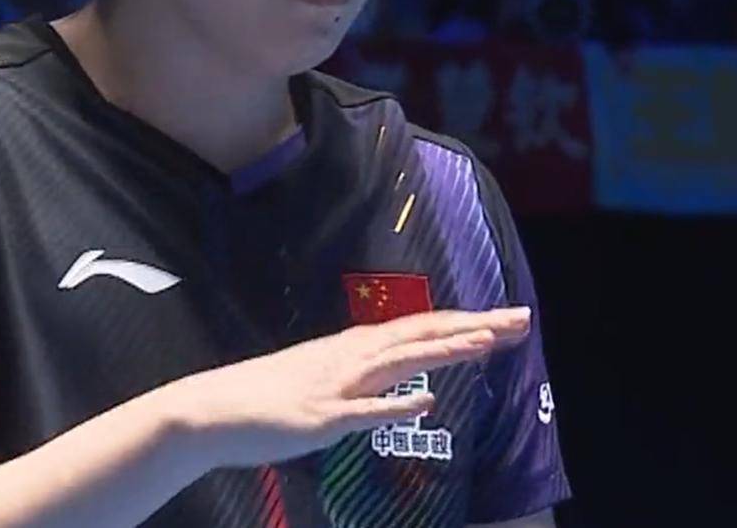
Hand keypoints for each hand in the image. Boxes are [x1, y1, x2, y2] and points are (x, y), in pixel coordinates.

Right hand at [169, 307, 531, 468]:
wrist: (215, 410)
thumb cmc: (271, 394)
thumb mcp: (326, 374)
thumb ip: (367, 375)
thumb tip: (406, 384)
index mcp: (357, 345)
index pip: (423, 327)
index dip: (467, 321)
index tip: (508, 318)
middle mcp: (354, 356)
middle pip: (424, 334)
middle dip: (475, 326)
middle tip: (521, 319)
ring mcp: (339, 384)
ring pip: (402, 361)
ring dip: (446, 351)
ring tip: (488, 343)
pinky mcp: (322, 418)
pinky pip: (364, 412)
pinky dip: (396, 405)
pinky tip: (427, 402)